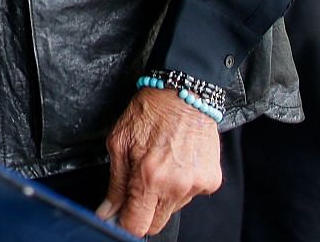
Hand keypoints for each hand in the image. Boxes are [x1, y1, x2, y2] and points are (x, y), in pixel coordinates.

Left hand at [97, 86, 221, 236]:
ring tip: (158, 166)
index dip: (125, 223)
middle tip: (137, 188)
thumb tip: (107, 212)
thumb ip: (115, 184)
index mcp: (149, 178)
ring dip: (162, 197)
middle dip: (143, 212)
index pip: (136, 225)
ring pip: (173, 209)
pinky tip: (175, 164)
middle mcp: (176, 186)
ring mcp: (197, 186)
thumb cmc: (147, 114)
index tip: (119, 216)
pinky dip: (181, 186)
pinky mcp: (212, 182)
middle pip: (156, 223)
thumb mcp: (118, 144)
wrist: (183, 94)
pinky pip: (190, 196)